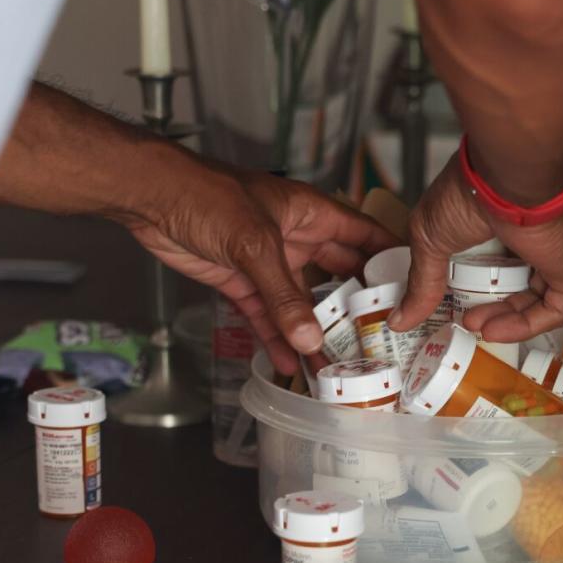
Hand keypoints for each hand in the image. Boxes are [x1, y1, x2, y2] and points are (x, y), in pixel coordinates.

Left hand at [122, 159, 397, 374]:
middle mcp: (295, 238)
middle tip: (377, 340)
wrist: (153, 199)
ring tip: (335, 365)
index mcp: (310, 213)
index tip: (410, 288)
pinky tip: (291, 362)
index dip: (387, 258)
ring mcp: (267, 262)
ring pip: (299, 303)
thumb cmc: (208, 196)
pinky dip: (277, 337)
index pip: (362, 235)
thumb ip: (283, 294)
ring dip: (314, 332)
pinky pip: (265, 314)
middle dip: (354, 307)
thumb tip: (310, 336)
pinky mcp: (240, 282)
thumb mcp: (255, 245)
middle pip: (336, 275)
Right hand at [388, 151, 562, 342]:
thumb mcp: (430, 239)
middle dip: (490, 310)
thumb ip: (421, 282)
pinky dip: (524, 326)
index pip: (499, 265)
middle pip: (519, 287)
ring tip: (476, 325)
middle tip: (465, 320)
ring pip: (537, 302)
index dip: (476, 290)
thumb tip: (400, 318)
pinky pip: (554, 310)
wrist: (507, 178)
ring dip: (504, 321)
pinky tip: (495, 329)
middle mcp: (539, 237)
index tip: (452, 305)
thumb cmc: (471, 190)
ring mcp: (560, 254)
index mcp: (508, 222)